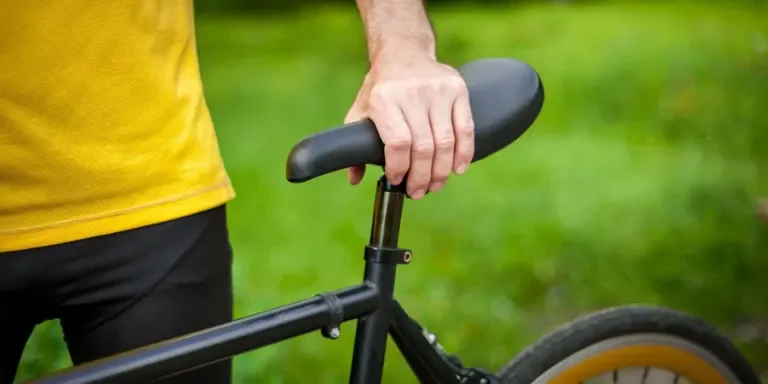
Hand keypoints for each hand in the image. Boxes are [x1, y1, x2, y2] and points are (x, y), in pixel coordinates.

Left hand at [344, 51, 474, 198]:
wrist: (405, 53)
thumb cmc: (381, 89)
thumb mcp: (360, 110)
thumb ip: (354, 144)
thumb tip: (354, 179)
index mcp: (384, 99)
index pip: (398, 143)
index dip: (400, 168)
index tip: (397, 180)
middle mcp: (412, 93)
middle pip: (423, 147)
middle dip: (421, 177)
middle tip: (418, 192)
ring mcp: (438, 90)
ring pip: (445, 142)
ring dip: (441, 171)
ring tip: (435, 185)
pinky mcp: (457, 89)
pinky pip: (465, 128)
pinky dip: (464, 153)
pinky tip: (458, 169)